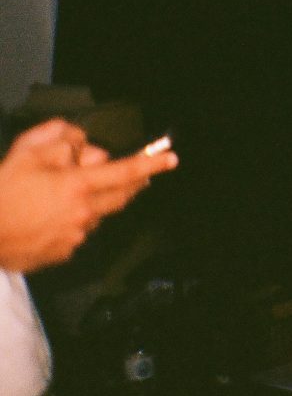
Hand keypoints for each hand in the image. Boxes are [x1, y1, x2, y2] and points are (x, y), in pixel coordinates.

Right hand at [0, 119, 177, 272]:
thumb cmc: (0, 189)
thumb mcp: (26, 152)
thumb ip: (62, 141)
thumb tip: (85, 149)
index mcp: (77, 186)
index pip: (124, 172)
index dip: (150, 163)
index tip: (171, 158)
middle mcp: (83, 213)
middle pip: (121, 197)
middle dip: (133, 183)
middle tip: (140, 174)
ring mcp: (74, 237)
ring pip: (99, 215)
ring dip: (97, 202)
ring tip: (71, 194)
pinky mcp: (62, 253)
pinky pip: (79, 232)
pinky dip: (76, 220)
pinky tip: (52, 217)